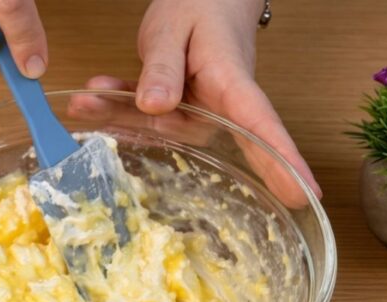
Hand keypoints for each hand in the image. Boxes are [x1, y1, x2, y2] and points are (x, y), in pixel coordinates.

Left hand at [100, 0, 321, 202]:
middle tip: (113, 135)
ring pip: (159, 126)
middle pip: (193, 142)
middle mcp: (219, 106)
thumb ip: (164, 66)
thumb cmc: (202, 5)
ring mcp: (197, 110)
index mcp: (232, 83)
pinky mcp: (175, 108)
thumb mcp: (176, 28)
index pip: (262, 126)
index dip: (282, 163)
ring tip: (84, 102)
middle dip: (156, 146)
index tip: (302, 196)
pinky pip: (146, 115)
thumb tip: (156, 107)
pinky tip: (91, 99)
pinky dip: (116, 107)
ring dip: (119, 117)